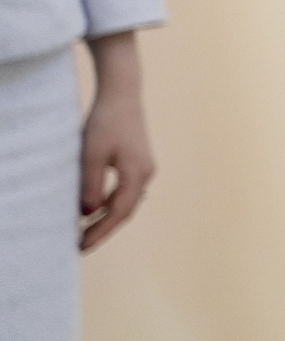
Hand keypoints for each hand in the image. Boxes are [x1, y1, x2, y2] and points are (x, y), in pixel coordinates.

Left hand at [79, 31, 152, 251]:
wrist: (123, 94)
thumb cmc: (106, 122)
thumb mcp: (92, 155)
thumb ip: (90, 186)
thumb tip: (87, 214)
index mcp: (137, 174)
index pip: (118, 212)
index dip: (100, 232)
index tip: (81, 247)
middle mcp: (146, 174)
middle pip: (125, 210)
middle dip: (103, 229)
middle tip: (81, 245)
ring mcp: (144, 167)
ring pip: (126, 201)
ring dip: (107, 217)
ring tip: (86, 231)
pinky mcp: (138, 161)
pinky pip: (125, 190)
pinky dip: (110, 203)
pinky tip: (96, 207)